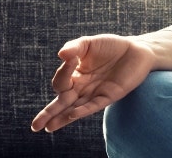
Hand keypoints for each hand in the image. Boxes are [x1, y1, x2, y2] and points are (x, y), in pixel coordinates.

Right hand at [31, 34, 154, 132]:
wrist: (137, 50)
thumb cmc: (111, 46)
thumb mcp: (89, 43)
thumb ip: (75, 47)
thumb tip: (61, 54)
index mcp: (75, 75)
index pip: (61, 80)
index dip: (63, 71)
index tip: (71, 58)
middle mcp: (83, 87)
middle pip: (62, 102)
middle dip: (48, 113)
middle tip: (34, 126)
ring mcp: (95, 93)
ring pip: (74, 109)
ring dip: (62, 118)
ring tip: (48, 127)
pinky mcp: (109, 96)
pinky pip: (93, 106)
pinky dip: (82, 110)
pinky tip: (71, 115)